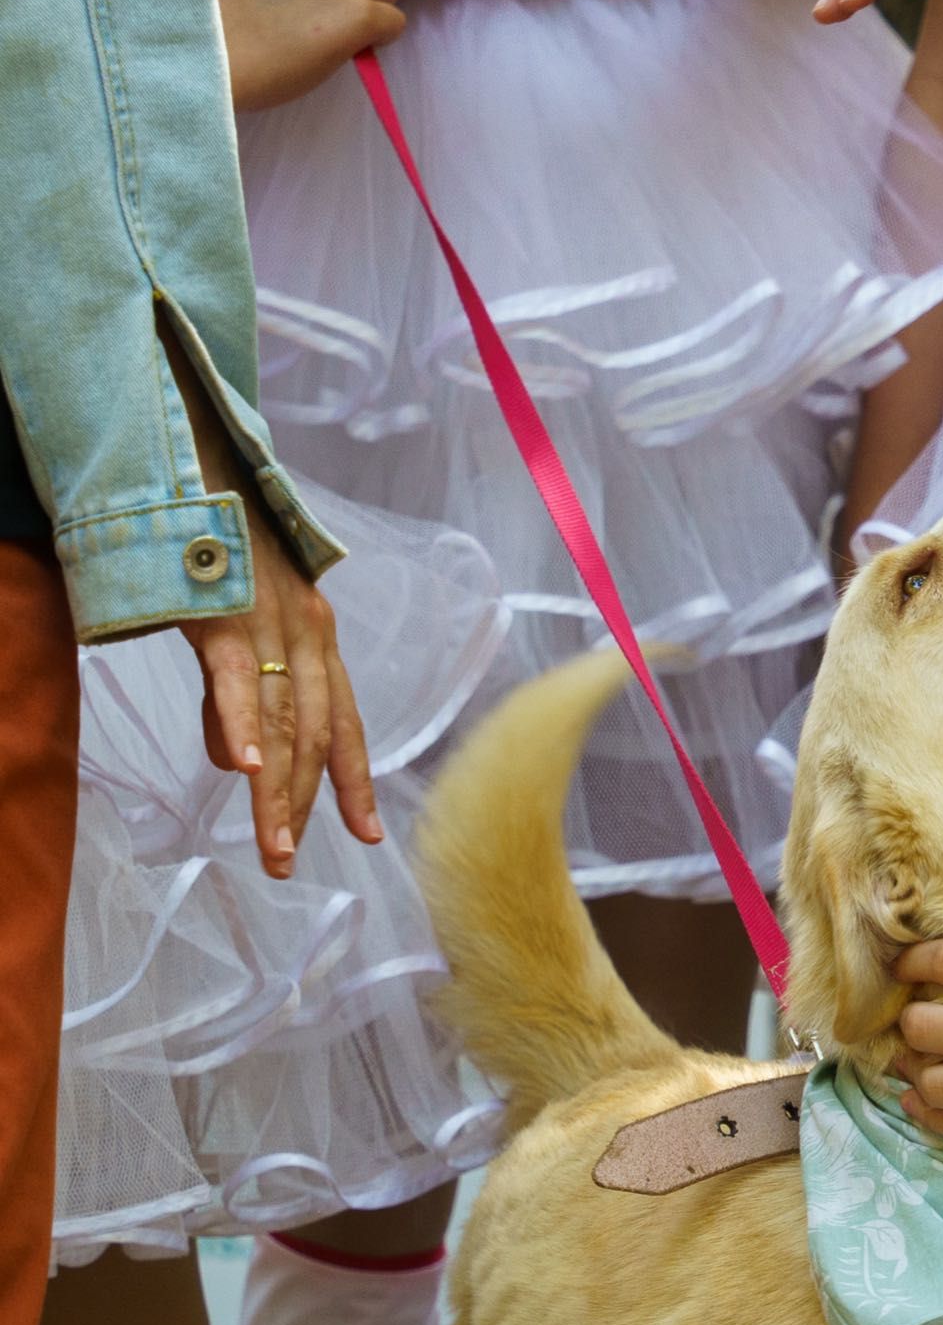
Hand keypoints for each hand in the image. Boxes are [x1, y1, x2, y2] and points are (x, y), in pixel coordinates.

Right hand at [179, 515, 380, 880]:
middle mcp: (308, 631)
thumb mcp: (240, 623)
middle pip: (316, 734)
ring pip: (281, 721)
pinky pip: (236, 681)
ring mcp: (269, 622)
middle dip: (307, 804)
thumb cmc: (213, 549)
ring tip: (275, 847)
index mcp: (319, 635)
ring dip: (278, 791)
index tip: (367, 834)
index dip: (356, 780)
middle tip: (288, 862)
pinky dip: (239, 727)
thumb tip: (240, 764)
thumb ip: (241, 694)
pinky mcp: (222, 611)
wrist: (194, 463)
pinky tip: (246, 771)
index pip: (347, 721)